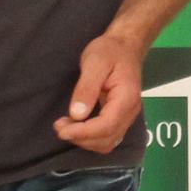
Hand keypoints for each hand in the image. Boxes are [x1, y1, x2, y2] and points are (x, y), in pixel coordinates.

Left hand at [53, 32, 145, 153]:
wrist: (125, 47)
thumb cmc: (109, 51)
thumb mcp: (94, 62)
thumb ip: (86, 88)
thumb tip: (77, 114)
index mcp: (126, 98)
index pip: (106, 126)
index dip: (83, 133)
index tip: (62, 130)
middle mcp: (130, 112)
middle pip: (107, 139)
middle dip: (81, 138)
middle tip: (59, 126)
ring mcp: (127, 117)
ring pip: (107, 142)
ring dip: (85, 140)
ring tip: (66, 127)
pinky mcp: (121, 118)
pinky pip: (107, 137)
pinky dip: (91, 138)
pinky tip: (77, 127)